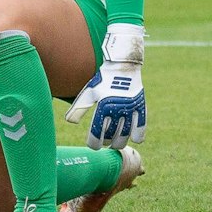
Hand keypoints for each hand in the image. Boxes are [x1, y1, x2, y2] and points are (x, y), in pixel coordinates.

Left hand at [66, 24, 145, 148]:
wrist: (122, 66)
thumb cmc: (103, 80)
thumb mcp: (89, 92)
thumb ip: (79, 108)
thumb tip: (70, 122)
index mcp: (102, 106)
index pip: (96, 133)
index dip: (93, 143)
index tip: (93, 145)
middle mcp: (117, 109)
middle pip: (111, 137)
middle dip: (106, 142)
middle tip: (105, 142)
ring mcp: (130, 108)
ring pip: (126, 135)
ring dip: (120, 142)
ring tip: (116, 142)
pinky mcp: (140, 106)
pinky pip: (141, 126)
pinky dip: (138, 135)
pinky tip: (134, 139)